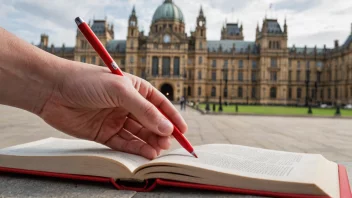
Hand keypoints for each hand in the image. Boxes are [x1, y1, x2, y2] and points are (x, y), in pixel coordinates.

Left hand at [39, 61, 187, 158]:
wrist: (52, 90)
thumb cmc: (86, 81)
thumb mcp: (120, 90)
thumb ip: (145, 111)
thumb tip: (167, 128)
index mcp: (135, 89)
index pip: (159, 104)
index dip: (172, 117)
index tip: (183, 131)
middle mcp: (127, 105)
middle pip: (151, 122)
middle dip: (161, 133)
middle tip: (168, 143)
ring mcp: (116, 119)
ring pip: (139, 134)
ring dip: (150, 142)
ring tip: (158, 150)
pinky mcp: (104, 133)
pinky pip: (124, 143)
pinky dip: (136, 149)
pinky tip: (145, 153)